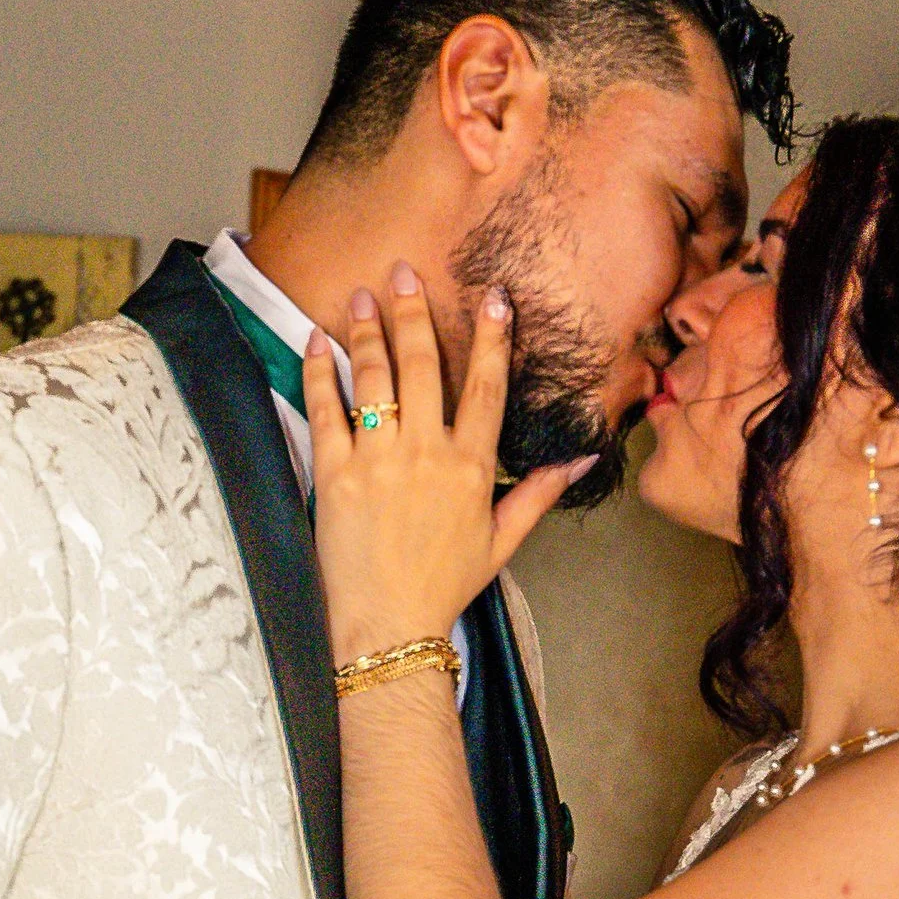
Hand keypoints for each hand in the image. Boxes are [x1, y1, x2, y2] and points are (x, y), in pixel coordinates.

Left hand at [303, 267, 589, 663]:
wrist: (389, 627)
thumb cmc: (444, 587)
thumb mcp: (501, 542)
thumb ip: (538, 493)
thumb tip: (583, 459)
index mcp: (470, 467)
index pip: (487, 387)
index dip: (492, 338)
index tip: (493, 298)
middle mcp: (427, 453)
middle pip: (425, 366)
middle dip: (415, 312)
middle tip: (405, 271)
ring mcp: (379, 460)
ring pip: (376, 377)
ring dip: (368, 329)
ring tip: (363, 294)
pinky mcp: (336, 474)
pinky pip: (327, 409)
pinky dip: (319, 371)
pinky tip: (315, 341)